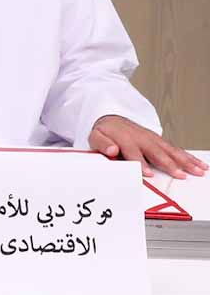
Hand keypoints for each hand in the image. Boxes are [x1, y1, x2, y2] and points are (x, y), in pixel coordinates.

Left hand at [90, 115, 206, 179]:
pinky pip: (175, 149)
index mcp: (125, 138)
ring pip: (170, 150)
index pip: (134, 152)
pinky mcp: (160, 141)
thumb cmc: (105, 132)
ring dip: (185, 161)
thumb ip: (102, 144)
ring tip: (197, 171)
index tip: (148, 174)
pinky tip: (199, 164)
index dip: (141, 163)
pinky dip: (188, 157)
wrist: (112, 119)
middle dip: (170, 164)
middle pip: (157, 152)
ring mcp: (153, 139)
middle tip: (180, 175)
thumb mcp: (96, 136)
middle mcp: (142, 138)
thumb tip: (111, 150)